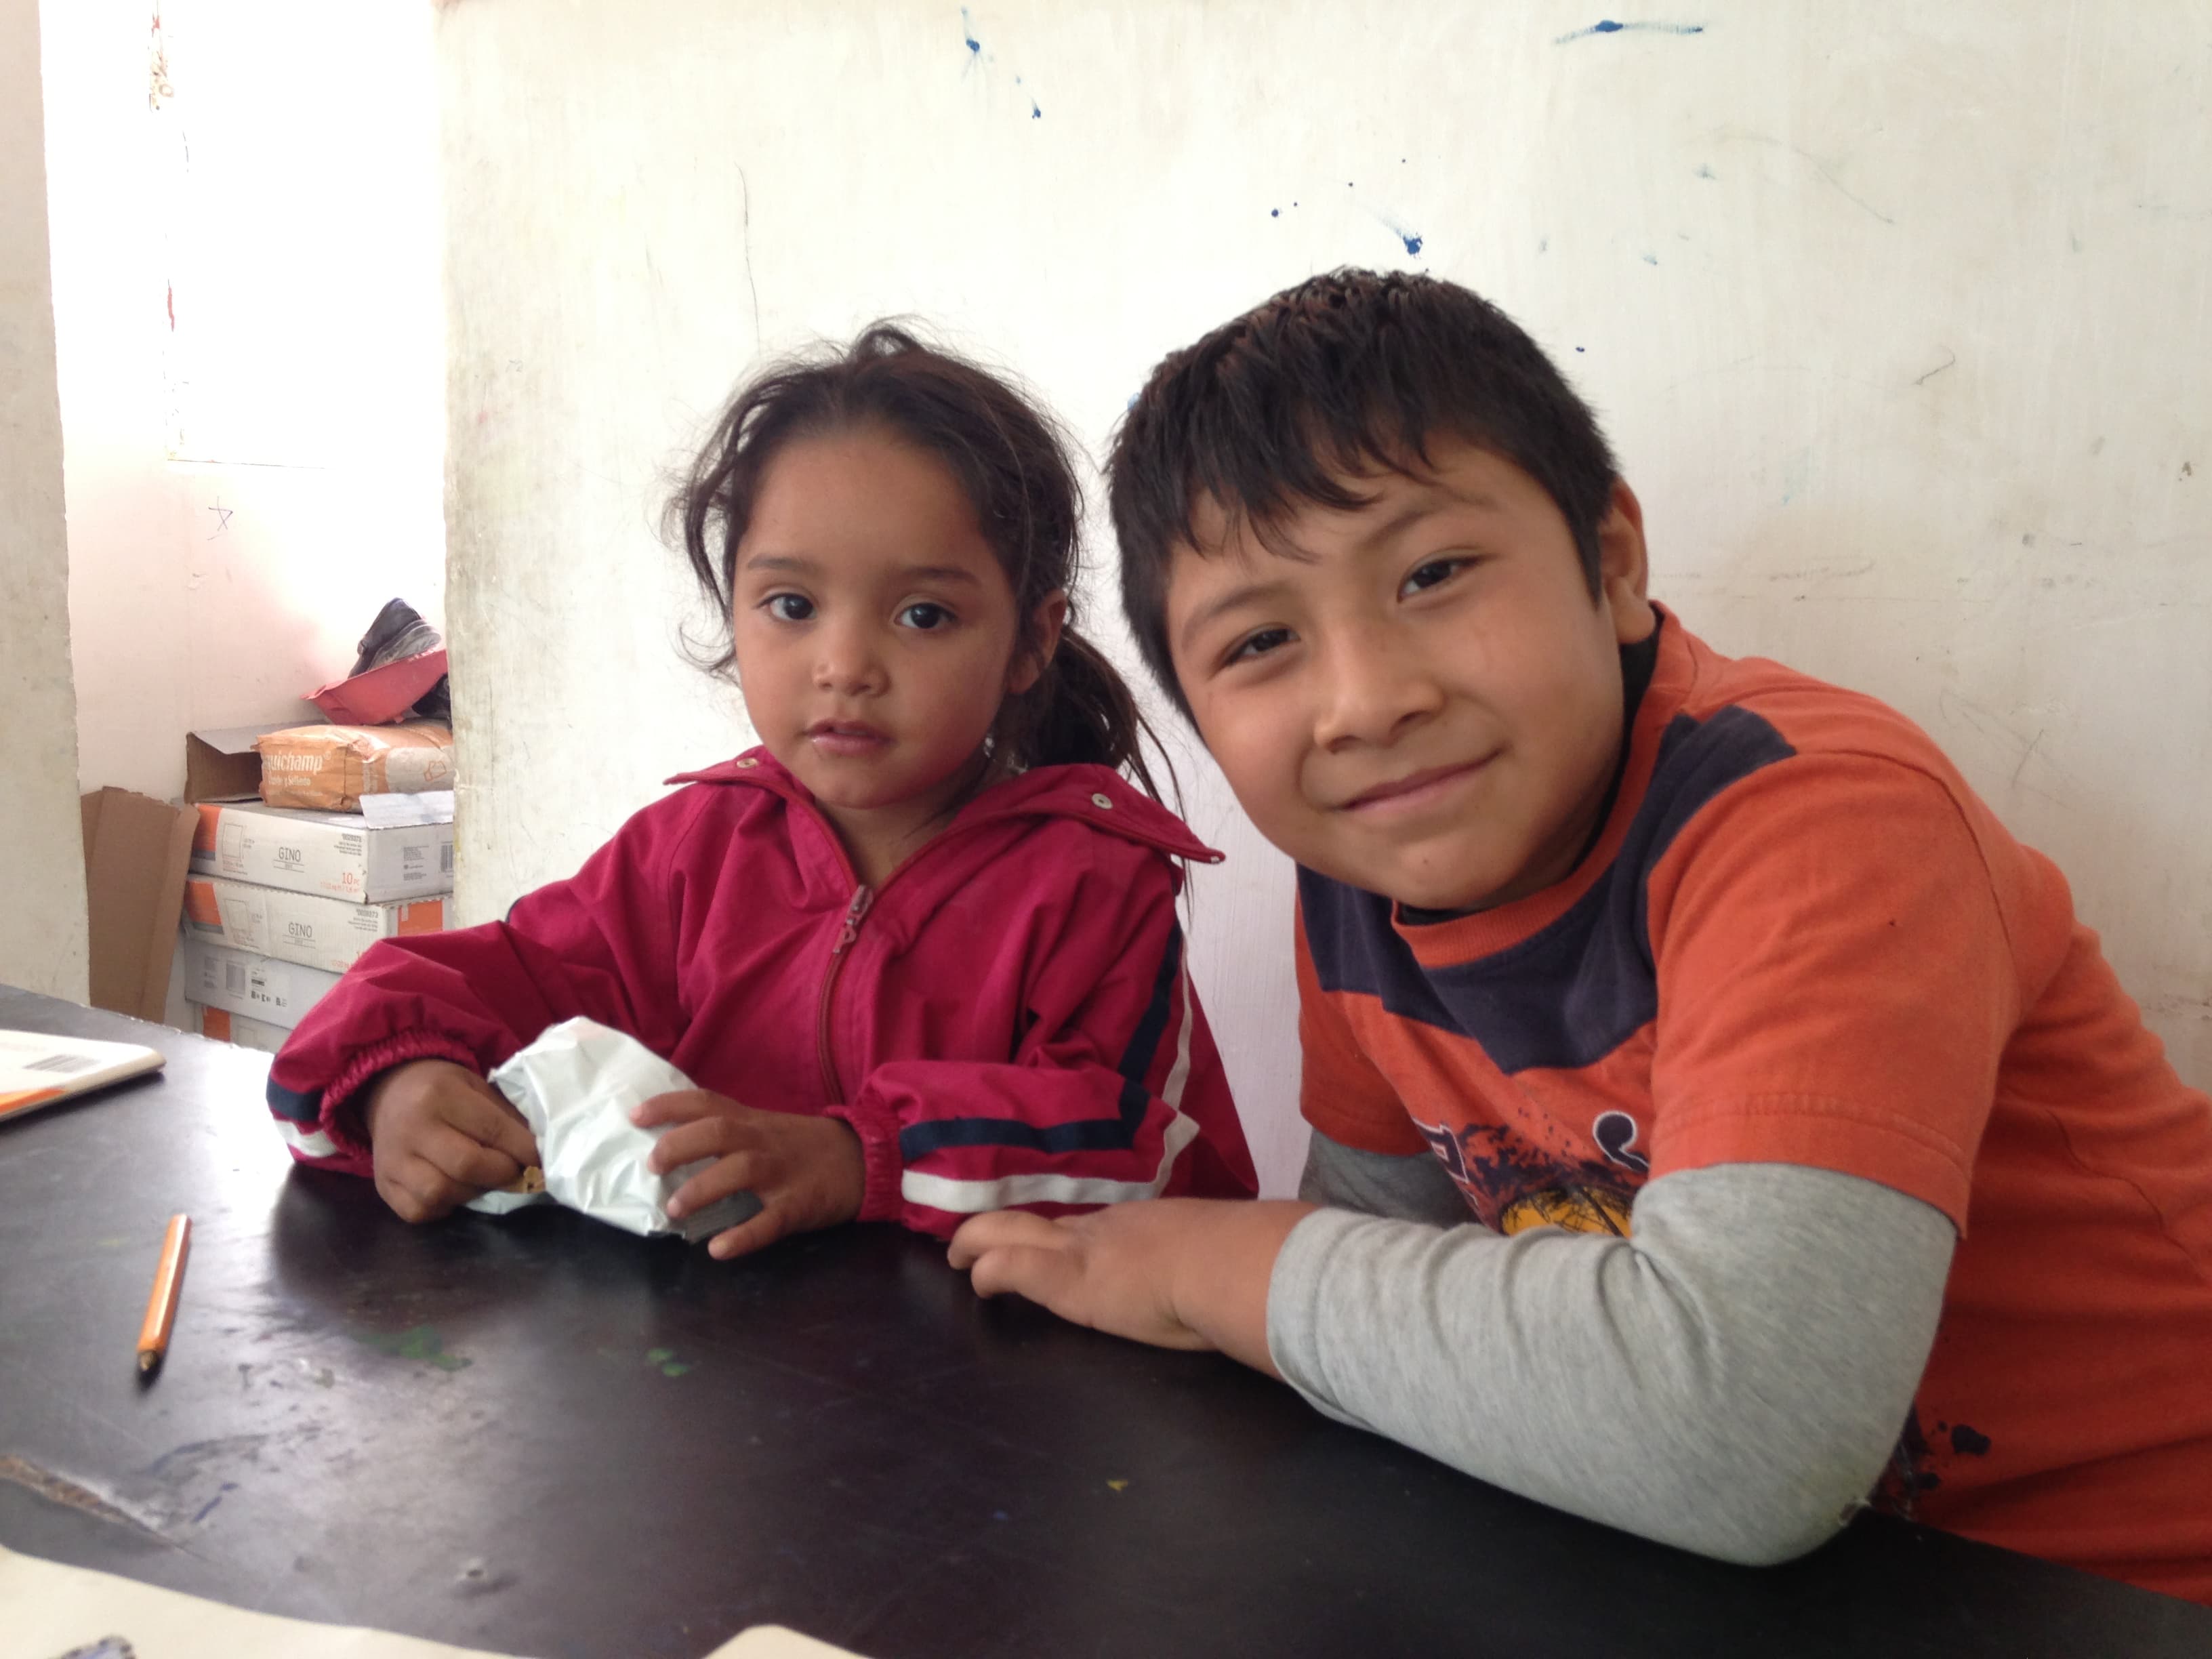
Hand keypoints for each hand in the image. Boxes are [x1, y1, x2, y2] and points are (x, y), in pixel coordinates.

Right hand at [361, 1058, 538, 1222]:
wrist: (388, 1092)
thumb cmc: (443, 1089)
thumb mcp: (476, 1087)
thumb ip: (505, 1117)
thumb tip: (539, 1153)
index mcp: (439, 1094)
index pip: (492, 1129)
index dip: (523, 1149)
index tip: (542, 1161)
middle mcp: (411, 1128)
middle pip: (467, 1165)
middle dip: (502, 1174)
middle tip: (517, 1173)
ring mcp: (392, 1160)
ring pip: (441, 1193)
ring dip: (472, 1193)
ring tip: (482, 1180)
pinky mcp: (382, 1185)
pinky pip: (418, 1211)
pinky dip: (443, 1208)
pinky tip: (453, 1191)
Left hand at [633, 1091, 865, 1260]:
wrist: (865, 1158)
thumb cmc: (805, 1147)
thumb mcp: (767, 1129)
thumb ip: (729, 1133)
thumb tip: (674, 1145)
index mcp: (752, 1122)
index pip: (706, 1103)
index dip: (669, 1106)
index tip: (634, 1116)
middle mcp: (763, 1141)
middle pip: (718, 1131)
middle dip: (679, 1145)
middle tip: (651, 1166)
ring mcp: (782, 1172)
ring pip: (740, 1170)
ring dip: (703, 1188)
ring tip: (674, 1211)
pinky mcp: (800, 1204)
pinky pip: (770, 1220)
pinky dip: (744, 1236)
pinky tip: (719, 1249)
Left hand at [946, 1199, 1314, 1372]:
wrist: (1228, 1264)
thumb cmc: (1235, 1265)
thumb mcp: (1212, 1255)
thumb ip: (1202, 1260)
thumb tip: (1218, 1271)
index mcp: (1137, 1227)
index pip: (1084, 1227)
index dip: (1056, 1234)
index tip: (1043, 1241)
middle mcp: (1101, 1230)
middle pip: (1036, 1219)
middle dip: (998, 1227)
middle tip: (969, 1241)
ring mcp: (1079, 1250)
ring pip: (1009, 1232)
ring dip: (976, 1244)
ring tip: (958, 1258)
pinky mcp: (1064, 1278)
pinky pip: (1008, 1265)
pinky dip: (986, 1271)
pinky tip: (974, 1282)